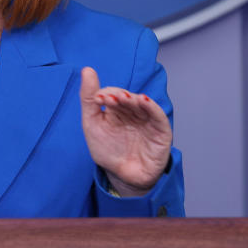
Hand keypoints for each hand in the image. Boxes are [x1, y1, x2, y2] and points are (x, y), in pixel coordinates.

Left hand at [79, 66, 170, 194]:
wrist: (123, 177)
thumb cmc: (108, 151)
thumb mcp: (92, 124)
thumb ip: (88, 99)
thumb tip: (87, 70)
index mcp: (116, 108)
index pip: (112, 94)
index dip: (105, 94)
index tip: (97, 100)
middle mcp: (133, 111)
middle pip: (127, 98)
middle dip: (118, 96)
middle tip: (108, 99)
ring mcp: (147, 119)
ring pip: (142, 104)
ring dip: (132, 99)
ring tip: (122, 98)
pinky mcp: (161, 130)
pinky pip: (157, 115)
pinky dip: (151, 106)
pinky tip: (142, 101)